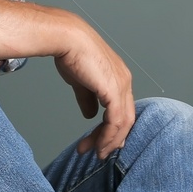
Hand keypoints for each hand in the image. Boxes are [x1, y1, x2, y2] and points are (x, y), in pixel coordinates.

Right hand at [52, 17, 134, 158]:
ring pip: (122, 123)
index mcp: (119, 78)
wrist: (67, 39)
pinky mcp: (114, 91)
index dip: (113, 128)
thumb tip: (90, 114)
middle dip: (111, 139)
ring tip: (96, 153)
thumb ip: (88, 97)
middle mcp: (125, 82)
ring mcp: (122, 87)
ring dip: (108, 141)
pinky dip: (107, 136)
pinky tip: (97, 144)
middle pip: (125, 119)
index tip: (101, 141)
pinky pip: (115, 121)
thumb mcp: (80, 81)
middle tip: (99, 153)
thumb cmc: (71, 52)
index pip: (121, 109)